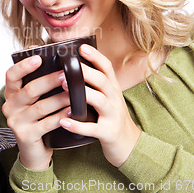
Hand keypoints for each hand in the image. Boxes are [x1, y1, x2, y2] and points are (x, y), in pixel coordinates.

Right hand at [3, 55, 70, 169]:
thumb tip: (39, 48)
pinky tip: (73, 110)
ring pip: (40, 107)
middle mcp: (10, 106)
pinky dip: (61, 116)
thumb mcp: (33, 99)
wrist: (34, 150)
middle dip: (49, 81)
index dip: (23, 66)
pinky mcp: (26, 136)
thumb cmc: (37, 118)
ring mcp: (16, 122)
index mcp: (10, 94)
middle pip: (29, 90)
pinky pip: (46, 123)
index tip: (38, 58)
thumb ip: (36, 79)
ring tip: (75, 92)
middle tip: (66, 74)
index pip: (11, 75)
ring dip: (59, 99)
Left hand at [59, 44, 141, 166]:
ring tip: (64, 87)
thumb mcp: (108, 98)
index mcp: (113, 89)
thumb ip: (95, 84)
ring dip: (81, 93)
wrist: (129, 145)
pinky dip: (78, 126)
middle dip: (86, 72)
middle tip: (66, 66)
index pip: (107, 68)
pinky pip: (92, 129)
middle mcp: (115, 99)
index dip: (95, 56)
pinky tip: (64, 122)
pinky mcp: (108, 133)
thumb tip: (73, 66)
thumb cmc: (111, 118)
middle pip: (102, 81)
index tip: (81, 47)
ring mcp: (113, 116)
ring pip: (100, 101)